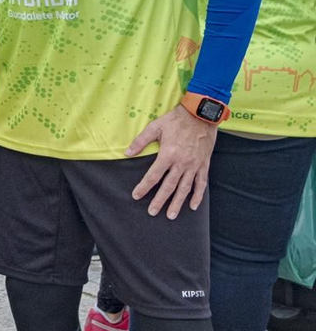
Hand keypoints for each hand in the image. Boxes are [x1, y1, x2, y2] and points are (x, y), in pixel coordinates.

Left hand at [126, 104, 217, 218]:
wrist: (201, 115)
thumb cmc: (176, 120)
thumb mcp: (155, 127)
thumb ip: (140, 141)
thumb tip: (127, 153)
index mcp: (167, 155)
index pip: (153, 176)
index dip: (144, 187)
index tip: (136, 196)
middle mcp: (181, 163)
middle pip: (169, 186)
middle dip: (160, 201)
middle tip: (152, 212)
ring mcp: (194, 165)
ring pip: (185, 188)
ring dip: (178, 203)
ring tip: (171, 215)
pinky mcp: (204, 165)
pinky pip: (201, 183)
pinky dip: (198, 195)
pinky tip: (193, 206)